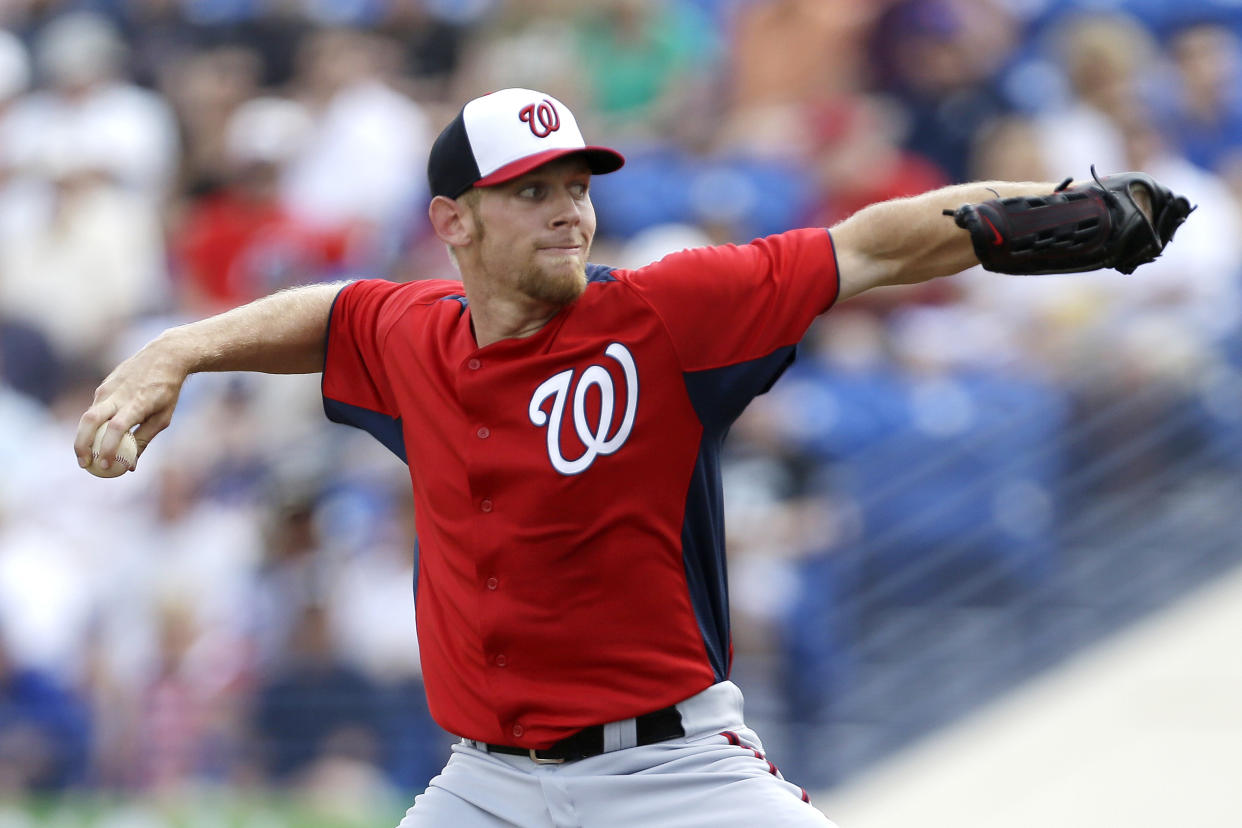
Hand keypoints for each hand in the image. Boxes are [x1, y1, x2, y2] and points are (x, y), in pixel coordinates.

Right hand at [74, 334, 190, 472]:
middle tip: (84, 464)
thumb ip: (144, 439)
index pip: (117, 428)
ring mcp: (108, 387)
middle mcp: (119, 394)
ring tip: (85, 456)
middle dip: (82, 444)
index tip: (105, 466)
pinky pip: (94, 408)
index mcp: (138, 403)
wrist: (164, 356)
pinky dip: (91, 425)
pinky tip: (95, 437)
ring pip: (88, 415)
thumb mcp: (163, 417)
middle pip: (90, 420)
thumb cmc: (167, 391)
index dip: (107, 448)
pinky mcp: (104, 385)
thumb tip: (129, 465)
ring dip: (83, 437)